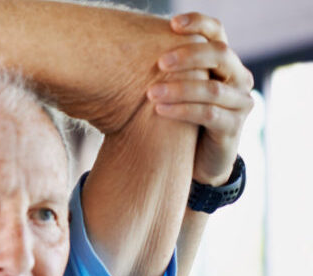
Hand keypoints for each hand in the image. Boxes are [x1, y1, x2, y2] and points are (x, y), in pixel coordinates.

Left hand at [148, 12, 253, 185]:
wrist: (196, 160)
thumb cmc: (179, 118)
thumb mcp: (174, 89)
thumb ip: (166, 69)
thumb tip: (128, 46)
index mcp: (223, 62)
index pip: (217, 32)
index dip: (199, 23)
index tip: (172, 24)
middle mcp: (237, 77)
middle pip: (220, 54)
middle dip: (189, 55)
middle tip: (160, 61)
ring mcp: (239, 102)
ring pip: (212, 89)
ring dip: (180, 89)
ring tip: (151, 93)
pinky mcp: (234, 127)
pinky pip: (209, 115)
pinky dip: (183, 111)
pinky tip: (160, 110)